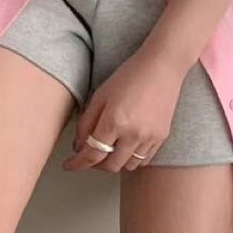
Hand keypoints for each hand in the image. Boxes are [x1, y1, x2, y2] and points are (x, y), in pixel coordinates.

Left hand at [62, 46, 186, 173]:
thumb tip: (79, 146)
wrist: (162, 66)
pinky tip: (125, 146)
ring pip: (127, 165)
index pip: (92, 154)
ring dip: (114, 162)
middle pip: (110, 166)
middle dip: (95, 164)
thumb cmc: (129, 76)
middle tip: (88, 154)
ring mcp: (150, 137)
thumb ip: (86, 123)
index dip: (77, 164)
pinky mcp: (162, 137)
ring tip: (108, 148)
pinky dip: (131, 158)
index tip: (69, 165)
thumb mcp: (100, 95)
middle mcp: (133, 134)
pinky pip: (144, 160)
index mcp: (114, 121)